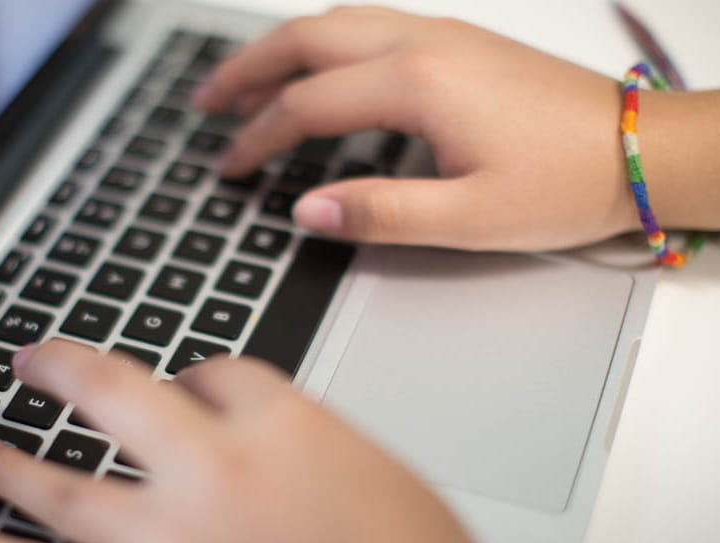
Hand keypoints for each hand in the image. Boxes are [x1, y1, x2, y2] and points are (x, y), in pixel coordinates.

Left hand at [0, 340, 485, 542]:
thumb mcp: (376, 472)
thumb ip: (293, 434)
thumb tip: (224, 411)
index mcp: (281, 430)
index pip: (213, 372)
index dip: (196, 376)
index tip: (187, 386)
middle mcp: (214, 481)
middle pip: (114, 400)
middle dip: (64, 375)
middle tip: (28, 362)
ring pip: (62, 504)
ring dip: (10, 476)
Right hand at [193, 6, 642, 251]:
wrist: (639, 150)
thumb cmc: (566, 182)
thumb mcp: (469, 219)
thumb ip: (378, 213)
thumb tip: (305, 210)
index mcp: (418, 83)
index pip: (307, 104)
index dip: (257, 137)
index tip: (229, 167)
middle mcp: (423, 43)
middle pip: (307, 39)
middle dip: (246, 68)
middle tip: (203, 101)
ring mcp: (441, 35)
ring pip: (335, 23)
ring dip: (279, 48)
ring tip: (241, 82)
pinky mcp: (457, 42)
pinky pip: (366, 27)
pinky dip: (320, 45)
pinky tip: (313, 72)